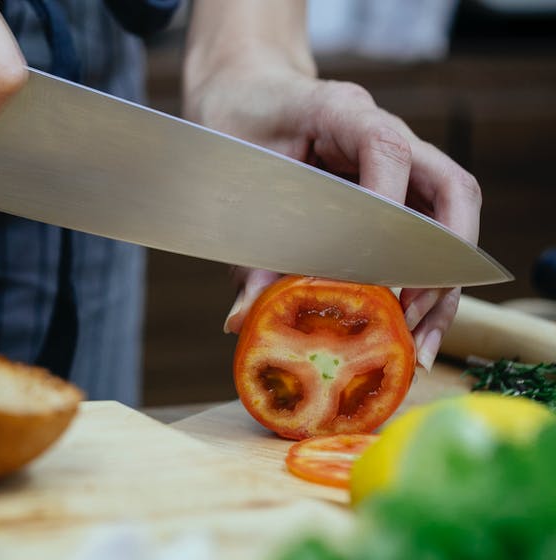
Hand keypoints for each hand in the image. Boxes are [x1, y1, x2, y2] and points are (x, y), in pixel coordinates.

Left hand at [182, 1, 480, 371]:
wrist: (244, 98)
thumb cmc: (235, 130)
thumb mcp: (229, 182)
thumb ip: (244, 250)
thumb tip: (245, 318)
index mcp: (342, 111)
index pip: (387, 149)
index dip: (387, 209)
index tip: (372, 268)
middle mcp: (386, 136)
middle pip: (450, 189)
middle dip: (437, 260)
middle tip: (406, 315)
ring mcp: (402, 165)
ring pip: (451, 220)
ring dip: (441, 284)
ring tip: (417, 342)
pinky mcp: (400, 195)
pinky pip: (430, 238)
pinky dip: (426, 286)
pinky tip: (412, 331)